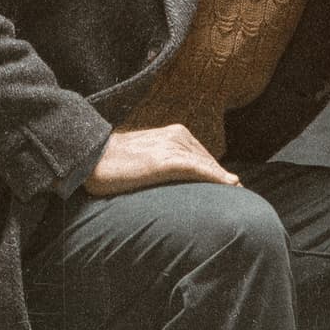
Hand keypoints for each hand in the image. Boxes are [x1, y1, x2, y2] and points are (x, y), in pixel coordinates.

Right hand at [82, 125, 240, 196]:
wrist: (89, 158)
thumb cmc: (113, 163)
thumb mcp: (145, 158)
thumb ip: (165, 163)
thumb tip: (179, 180)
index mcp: (174, 133)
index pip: (203, 156)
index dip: (218, 174)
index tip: (232, 188)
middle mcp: (177, 135)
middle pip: (209, 161)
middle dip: (223, 178)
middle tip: (241, 195)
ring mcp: (172, 146)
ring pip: (207, 165)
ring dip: (223, 181)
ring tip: (239, 195)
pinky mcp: (165, 160)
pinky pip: (198, 169)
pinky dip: (216, 178)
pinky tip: (229, 186)